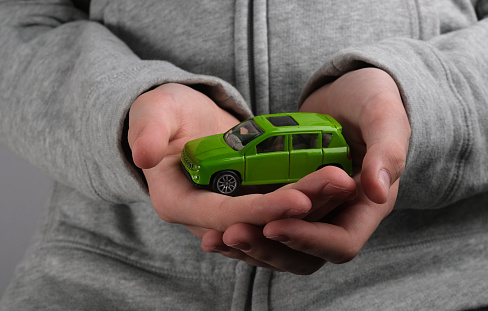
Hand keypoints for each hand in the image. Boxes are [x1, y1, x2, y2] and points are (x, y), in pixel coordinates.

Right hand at [128, 83, 355, 240]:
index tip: (300, 198)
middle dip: (302, 207)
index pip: (224, 216)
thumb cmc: (165, 115)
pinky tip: (336, 181)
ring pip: (277, 220)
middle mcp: (207, 218)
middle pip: (260, 223)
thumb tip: (142, 153)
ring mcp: (232, 212)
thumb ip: (146, 130)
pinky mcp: (250, 201)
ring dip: (314, 205)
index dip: (262, 210)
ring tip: (346, 180)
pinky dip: (310, 197)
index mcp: (179, 204)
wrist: (181, 121)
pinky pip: (283, 207)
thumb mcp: (152, 113)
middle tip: (340, 182)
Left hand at [207, 68, 409, 273]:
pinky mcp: (291, 203)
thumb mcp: (384, 115)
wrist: (349, 91)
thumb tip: (376, 191)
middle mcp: (341, 216)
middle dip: (268, 249)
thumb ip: (387, 150)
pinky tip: (213, 228)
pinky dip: (245, 229)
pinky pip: (268, 227)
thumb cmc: (372, 98)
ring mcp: (314, 212)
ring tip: (214, 238)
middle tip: (231, 234)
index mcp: (368, 206)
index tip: (273, 225)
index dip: (308, 240)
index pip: (341, 243)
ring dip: (250, 246)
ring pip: (283, 248)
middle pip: (306, 256)